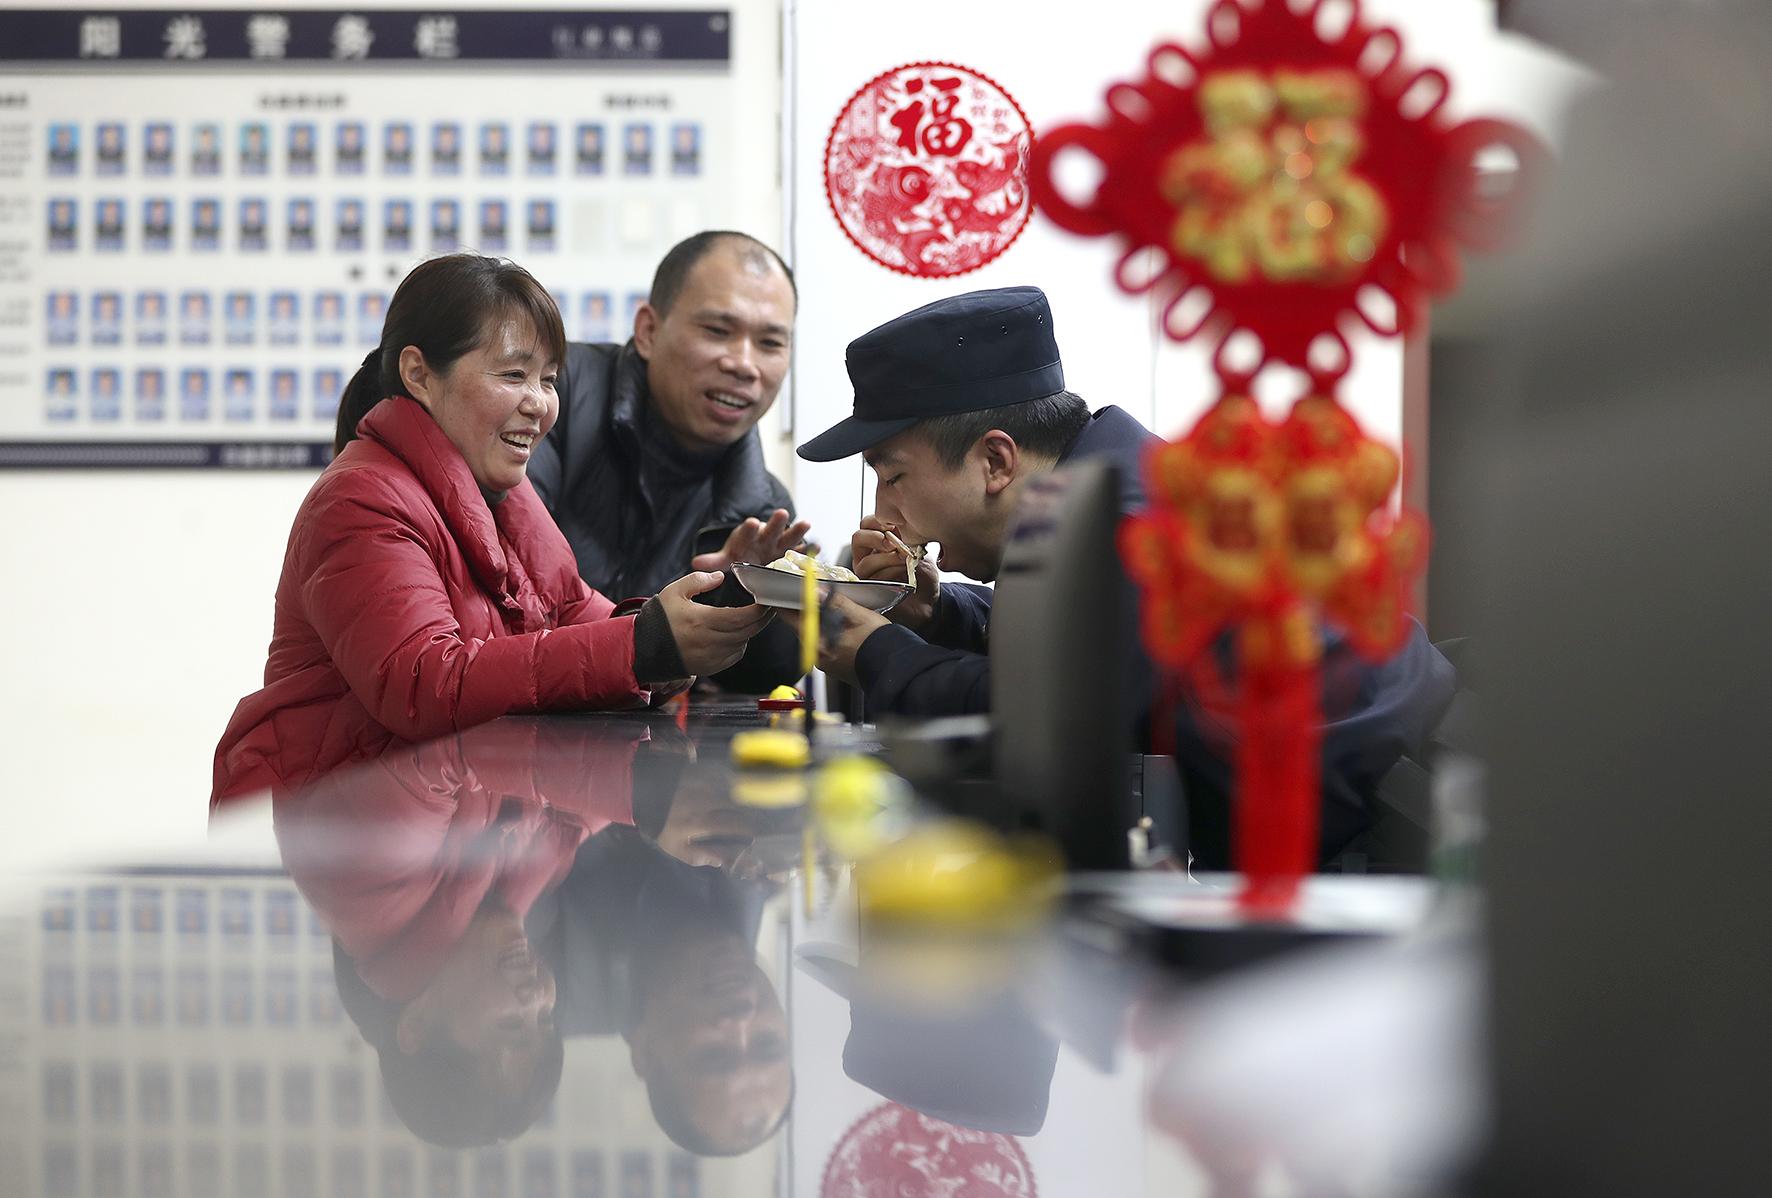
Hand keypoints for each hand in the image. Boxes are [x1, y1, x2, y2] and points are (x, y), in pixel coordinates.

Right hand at [655, 572, 775, 675]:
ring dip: (749, 632)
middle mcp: (708, 641)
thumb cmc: (659, 620)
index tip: (766, 601)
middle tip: (767, 608)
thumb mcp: (674, 592)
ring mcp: (710, 657)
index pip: (740, 618)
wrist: (643, 650)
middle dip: (761, 620)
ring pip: (742, 644)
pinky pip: (734, 656)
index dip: (758, 611)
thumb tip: (719, 576)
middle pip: (747, 632)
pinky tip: (733, 634)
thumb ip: (698, 580)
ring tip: (748, 619)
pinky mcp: (709, 668)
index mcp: (701, 621)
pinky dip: (739, 644)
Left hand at [691, 509, 813, 571]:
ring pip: (788, 536)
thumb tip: (696, 563)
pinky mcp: (790, 553)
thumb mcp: (726, 558)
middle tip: (781, 514)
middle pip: (770, 528)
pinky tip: (816, 548)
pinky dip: (808, 550)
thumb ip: (713, 560)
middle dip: (775, 522)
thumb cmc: (741, 554)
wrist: (755, 556)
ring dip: (796, 531)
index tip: (751, 523)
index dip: (749, 528)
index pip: (746, 531)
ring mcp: (779, 544)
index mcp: (747, 537)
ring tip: (806, 524)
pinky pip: (800, 551)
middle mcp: (764, 537)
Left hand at [783, 591, 887, 685]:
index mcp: (820, 645)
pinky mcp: (837, 667)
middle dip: (806, 612)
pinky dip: (830, 634)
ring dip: (820, 622)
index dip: (787, 605)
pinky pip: (826, 646)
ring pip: (816, 637)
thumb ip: (835, 603)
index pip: (793, 621)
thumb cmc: (879, 644)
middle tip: (811, 595)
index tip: (784, 594)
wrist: (895, 668)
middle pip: (804, 628)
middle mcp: (820, 657)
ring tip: (831, 608)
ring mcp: (828, 664)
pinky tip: (842, 626)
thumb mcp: (858, 616)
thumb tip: (817, 592)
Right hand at [852, 515, 939, 632]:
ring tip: (904, 558)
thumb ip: (908, 536)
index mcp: (877, 542)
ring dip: (886, 558)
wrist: (929, 600)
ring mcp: (867, 574)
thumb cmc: (921, 574)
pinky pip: (872, 580)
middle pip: (858, 539)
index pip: (866, 524)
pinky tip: (903, 572)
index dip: (877, 521)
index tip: (894, 524)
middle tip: (892, 542)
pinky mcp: (871, 591)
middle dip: (874, 537)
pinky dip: (889, 573)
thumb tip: (903, 524)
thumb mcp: (918, 548)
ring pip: (865, 562)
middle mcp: (867, 556)